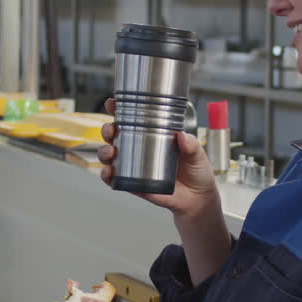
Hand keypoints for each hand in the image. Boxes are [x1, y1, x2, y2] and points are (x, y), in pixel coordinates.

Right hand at [98, 98, 221, 219]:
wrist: (197, 198)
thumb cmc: (196, 171)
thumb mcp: (197, 154)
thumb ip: (191, 145)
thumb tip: (182, 136)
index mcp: (153, 134)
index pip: (132, 118)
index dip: (118, 109)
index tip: (112, 103)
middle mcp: (139, 148)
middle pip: (115, 135)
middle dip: (108, 129)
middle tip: (112, 130)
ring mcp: (134, 166)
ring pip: (110, 155)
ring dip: (104, 151)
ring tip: (111, 152)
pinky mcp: (133, 184)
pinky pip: (114, 179)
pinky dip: (107, 175)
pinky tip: (109, 172)